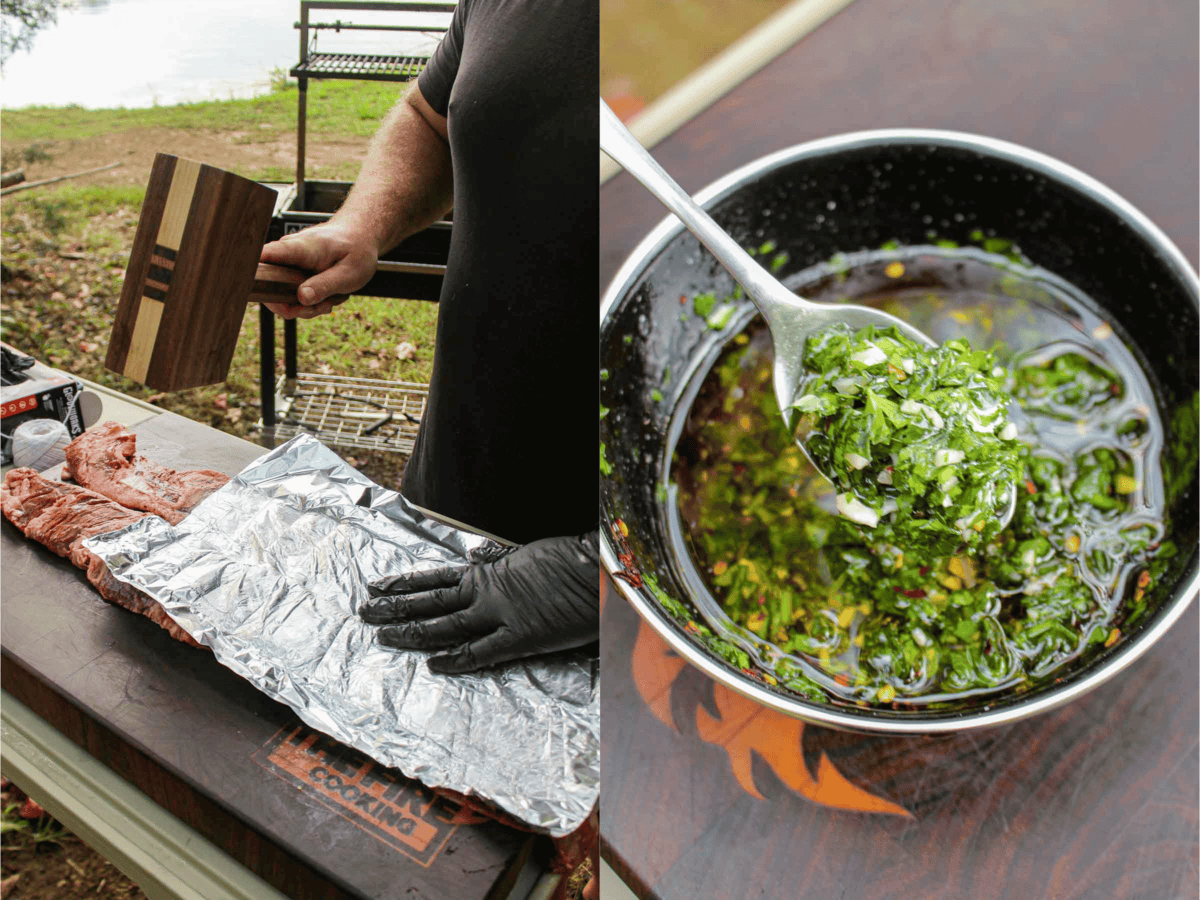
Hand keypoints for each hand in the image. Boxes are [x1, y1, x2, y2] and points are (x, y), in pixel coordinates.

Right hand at [259, 221, 376, 319]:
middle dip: (293, 306)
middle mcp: (287, 254)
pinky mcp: (290, 271)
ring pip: (281, 295)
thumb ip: (325, 285)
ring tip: (329, 301)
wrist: (359, 237)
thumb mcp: (349, 273)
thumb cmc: (356, 250)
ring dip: (306, 307)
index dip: (253, 273)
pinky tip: (325, 298)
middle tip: (322, 307)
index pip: (265, 255)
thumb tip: (301, 298)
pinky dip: (308, 303)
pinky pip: (290, 294)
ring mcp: (287, 263)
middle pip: (270, 286)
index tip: (254, 290)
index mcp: (301, 248)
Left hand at [361, 531, 599, 673]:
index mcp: (488, 570)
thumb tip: (480, 561)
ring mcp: (498, 615)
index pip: (435, 577)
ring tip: (383, 636)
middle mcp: (485, 592)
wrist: (592, 566)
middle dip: (394, 606)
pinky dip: (456, 659)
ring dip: (411, 631)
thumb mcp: (527, 553)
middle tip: (365, 612)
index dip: (405, 582)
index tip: (379, 584)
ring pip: (444, 625)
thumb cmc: (567, 556)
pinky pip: (479, 652)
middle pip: (429, 601)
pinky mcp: (518, 637)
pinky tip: (433, 665)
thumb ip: (500, 563)